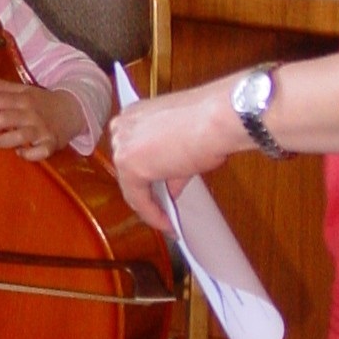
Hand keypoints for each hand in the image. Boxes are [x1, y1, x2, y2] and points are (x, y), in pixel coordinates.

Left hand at [0, 82, 83, 160]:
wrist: (72, 110)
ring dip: (1, 141)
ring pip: (18, 137)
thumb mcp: (25, 91)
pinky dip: (27, 154)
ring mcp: (42, 129)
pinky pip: (38, 152)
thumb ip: (4, 87)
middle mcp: (32, 113)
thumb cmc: (43, 102)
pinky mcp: (51, 144)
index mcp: (24, 98)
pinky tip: (21, 152)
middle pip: (3, 119)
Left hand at [109, 81, 241, 231]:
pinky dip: (153, 215)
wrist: (217, 119)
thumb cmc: (207, 121)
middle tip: (165, 207)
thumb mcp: (181, 143)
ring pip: (132, 186)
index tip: (157, 190)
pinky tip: (168, 223)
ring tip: (167, 219)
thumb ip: (168, 165)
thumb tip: (169, 187)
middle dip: (148, 190)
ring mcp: (122, 146)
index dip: (146, 174)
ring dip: (151, 204)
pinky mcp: (130, 167)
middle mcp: (121, 127)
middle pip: (129, 169)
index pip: (133, 152)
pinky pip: (139, 200)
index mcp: (132, 114)